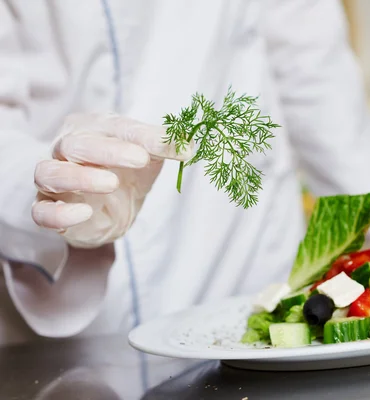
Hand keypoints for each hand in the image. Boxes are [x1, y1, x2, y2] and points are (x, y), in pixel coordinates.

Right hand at [32, 113, 191, 247]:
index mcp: (93, 129)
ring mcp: (54, 179)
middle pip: (76, 144)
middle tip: (140, 159)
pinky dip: (59, 214)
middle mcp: (67, 149)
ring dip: (80, 177)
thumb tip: (189, 145)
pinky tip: (84, 213)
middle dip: (108, 150)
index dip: (139, 135)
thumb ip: (165, 147)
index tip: (162, 145)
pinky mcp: (48, 208)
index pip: (114, 127)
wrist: (109, 209)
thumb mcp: (149, 157)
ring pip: (50, 173)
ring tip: (111, 184)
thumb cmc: (126, 172)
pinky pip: (41, 211)